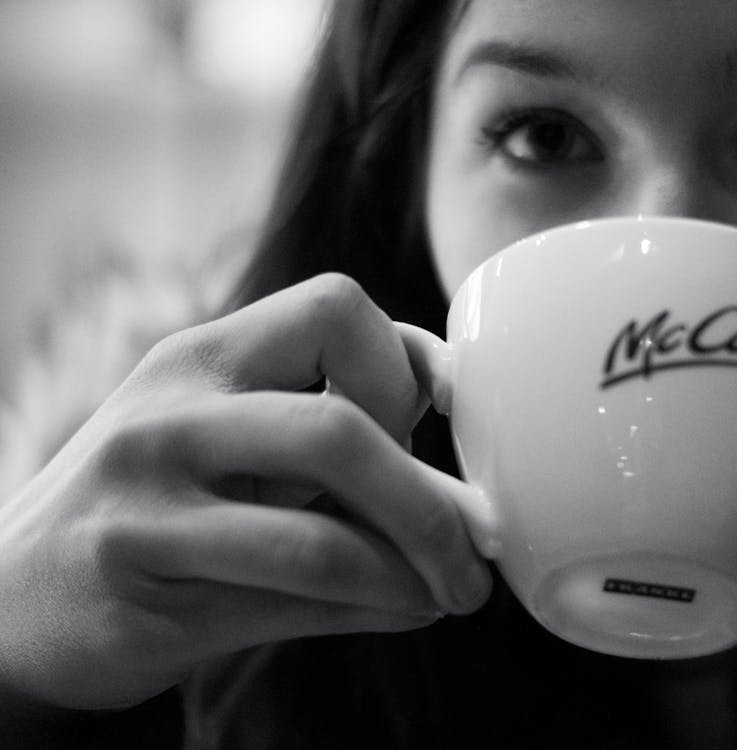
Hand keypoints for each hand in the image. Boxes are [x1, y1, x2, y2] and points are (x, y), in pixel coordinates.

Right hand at [0, 273, 490, 712]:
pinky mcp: (141, 588)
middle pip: (341, 432)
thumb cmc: (157, 501)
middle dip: (432, 502)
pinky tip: (406, 610)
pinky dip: (375, 611)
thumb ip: (325, 409)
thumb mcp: (224, 427)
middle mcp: (171, 417)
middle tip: (477, 545)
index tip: (444, 422)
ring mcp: (146, 504)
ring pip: (322, 542)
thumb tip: (457, 419)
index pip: (337, 309)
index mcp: (204, 356)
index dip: (409, 363)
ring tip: (451, 593)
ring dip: (415, 572)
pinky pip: (292, 605)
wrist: (15, 595)